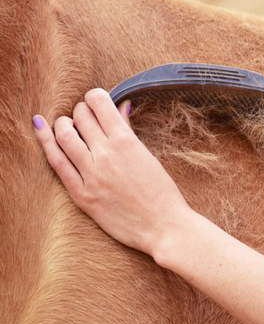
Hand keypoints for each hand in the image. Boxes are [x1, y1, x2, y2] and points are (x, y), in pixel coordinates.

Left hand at [32, 89, 190, 256]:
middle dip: (81, 110)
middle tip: (85, 116)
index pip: (100, 103)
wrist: (162, 226)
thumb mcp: (148, 157)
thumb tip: (122, 106)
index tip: (96, 100)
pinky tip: (40, 127)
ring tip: (67, 125)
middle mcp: (106, 154)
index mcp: (126, 142)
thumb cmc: (162, 193)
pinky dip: (46, 142)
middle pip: (81, 117)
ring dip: (62, 123)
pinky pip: (57, 163)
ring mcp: (91, 175)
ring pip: (64, 135)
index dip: (95, 96)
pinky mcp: (81, 194)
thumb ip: (129, 131)